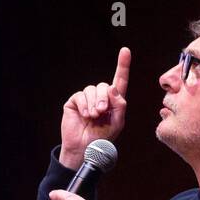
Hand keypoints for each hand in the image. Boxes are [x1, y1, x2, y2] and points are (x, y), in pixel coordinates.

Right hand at [58, 47, 129, 167]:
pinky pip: (80, 96)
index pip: (119, 80)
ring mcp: (86, 99)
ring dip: (94, 103)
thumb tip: (112, 87)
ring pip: (92, 89)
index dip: (122, 65)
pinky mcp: (74, 103)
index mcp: (113, 101)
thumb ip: (119, 104)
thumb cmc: (102, 138)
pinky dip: (84, 105)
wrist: (84, 148)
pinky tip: (85, 115)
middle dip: (104, 98)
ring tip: (93, 116)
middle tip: (101, 112)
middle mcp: (100, 97)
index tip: (125, 51)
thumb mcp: (117, 122)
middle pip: (104, 86)